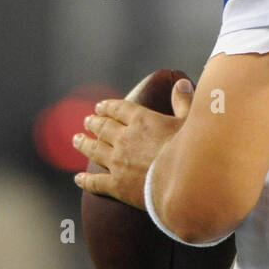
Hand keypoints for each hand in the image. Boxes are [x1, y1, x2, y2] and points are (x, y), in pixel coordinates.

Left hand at [72, 78, 193, 209]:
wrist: (184, 185)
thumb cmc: (192, 152)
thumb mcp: (191, 122)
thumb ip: (184, 101)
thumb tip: (182, 82)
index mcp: (141, 121)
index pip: (119, 109)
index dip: (108, 107)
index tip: (100, 106)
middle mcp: (124, 139)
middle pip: (103, 128)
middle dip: (93, 123)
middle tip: (87, 121)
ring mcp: (118, 163)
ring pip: (94, 150)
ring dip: (84, 144)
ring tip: (76, 139)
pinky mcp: (117, 186)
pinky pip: (95, 182)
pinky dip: (85, 180)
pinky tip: (78, 179)